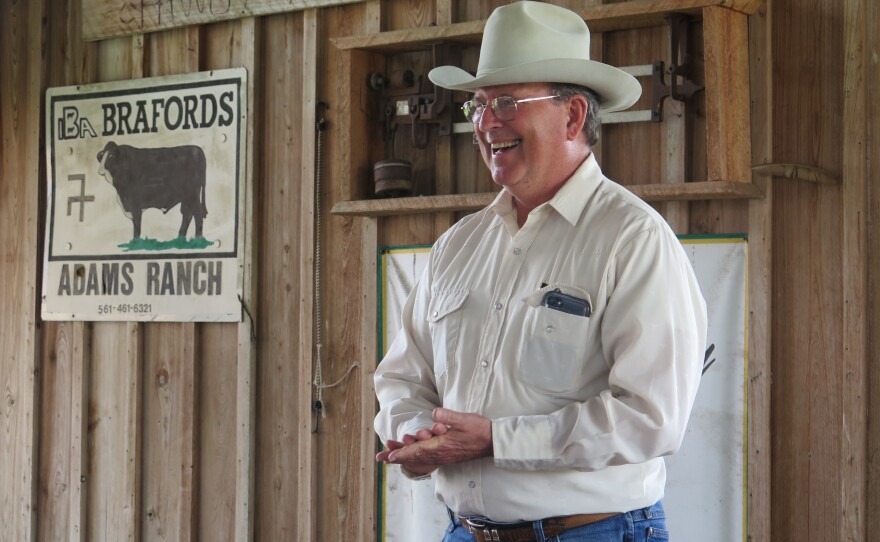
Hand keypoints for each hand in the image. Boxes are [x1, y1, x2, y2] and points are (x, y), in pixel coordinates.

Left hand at [378, 408, 492, 469]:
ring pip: (420, 458)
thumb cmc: (480, 430)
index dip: (402, 452)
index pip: (418, 450)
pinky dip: (416, 457)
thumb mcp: (464, 419)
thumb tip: (434, 414)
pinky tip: (412, 456)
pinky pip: (428, 458)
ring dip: (404, 456)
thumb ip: (448, 416)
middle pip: (414, 456)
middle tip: (381, 457)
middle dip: (397, 456)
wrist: (493, 442)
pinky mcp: (448, 455)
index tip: (389, 455)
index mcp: (442, 445)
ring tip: (391, 454)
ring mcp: (444, 456)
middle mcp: (441, 453)